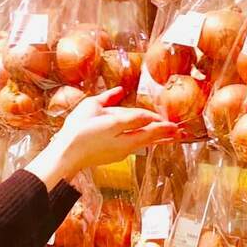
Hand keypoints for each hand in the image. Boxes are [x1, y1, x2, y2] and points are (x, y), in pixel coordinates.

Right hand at [26, 88, 177, 189]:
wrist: (66, 155)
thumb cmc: (76, 129)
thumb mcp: (91, 107)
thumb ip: (107, 98)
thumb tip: (119, 90)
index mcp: (117, 125)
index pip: (141, 119)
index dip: (154, 117)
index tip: (167, 118)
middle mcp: (123, 140)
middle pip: (149, 134)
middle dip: (165, 132)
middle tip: (180, 131)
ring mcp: (121, 151)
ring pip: (145, 143)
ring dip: (160, 139)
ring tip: (174, 137)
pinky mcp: (116, 156)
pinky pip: (138, 147)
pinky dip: (148, 142)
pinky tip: (153, 142)